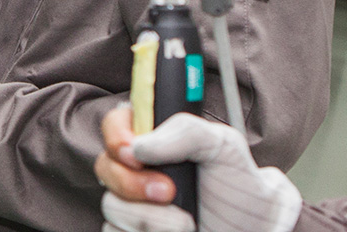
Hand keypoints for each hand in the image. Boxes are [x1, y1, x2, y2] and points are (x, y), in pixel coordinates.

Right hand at [96, 109, 302, 231]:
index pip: (115, 124)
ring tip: (185, 222)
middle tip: (169, 191)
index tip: (134, 152)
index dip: (117, 136)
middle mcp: (139, 170)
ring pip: (111, 206)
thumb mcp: (225, 147)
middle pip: (105, 166)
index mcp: (156, 140)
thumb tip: (140, 146)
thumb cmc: (241, 190)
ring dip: (150, 218)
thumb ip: (186, 132)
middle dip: (134, 183)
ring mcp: (134, 204)